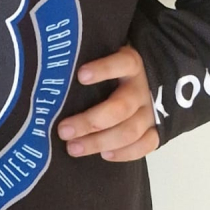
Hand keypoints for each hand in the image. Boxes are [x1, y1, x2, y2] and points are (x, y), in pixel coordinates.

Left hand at [56, 44, 158, 161]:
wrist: (147, 79)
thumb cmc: (115, 67)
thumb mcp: (106, 54)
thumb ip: (89, 58)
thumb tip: (54, 72)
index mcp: (131, 64)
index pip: (121, 63)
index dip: (103, 69)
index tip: (80, 75)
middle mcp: (142, 88)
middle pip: (120, 107)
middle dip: (89, 122)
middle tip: (63, 130)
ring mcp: (151, 110)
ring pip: (130, 131)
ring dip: (100, 142)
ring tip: (73, 147)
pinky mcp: (156, 129)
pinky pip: (146, 145)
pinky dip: (125, 153)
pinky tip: (104, 155)